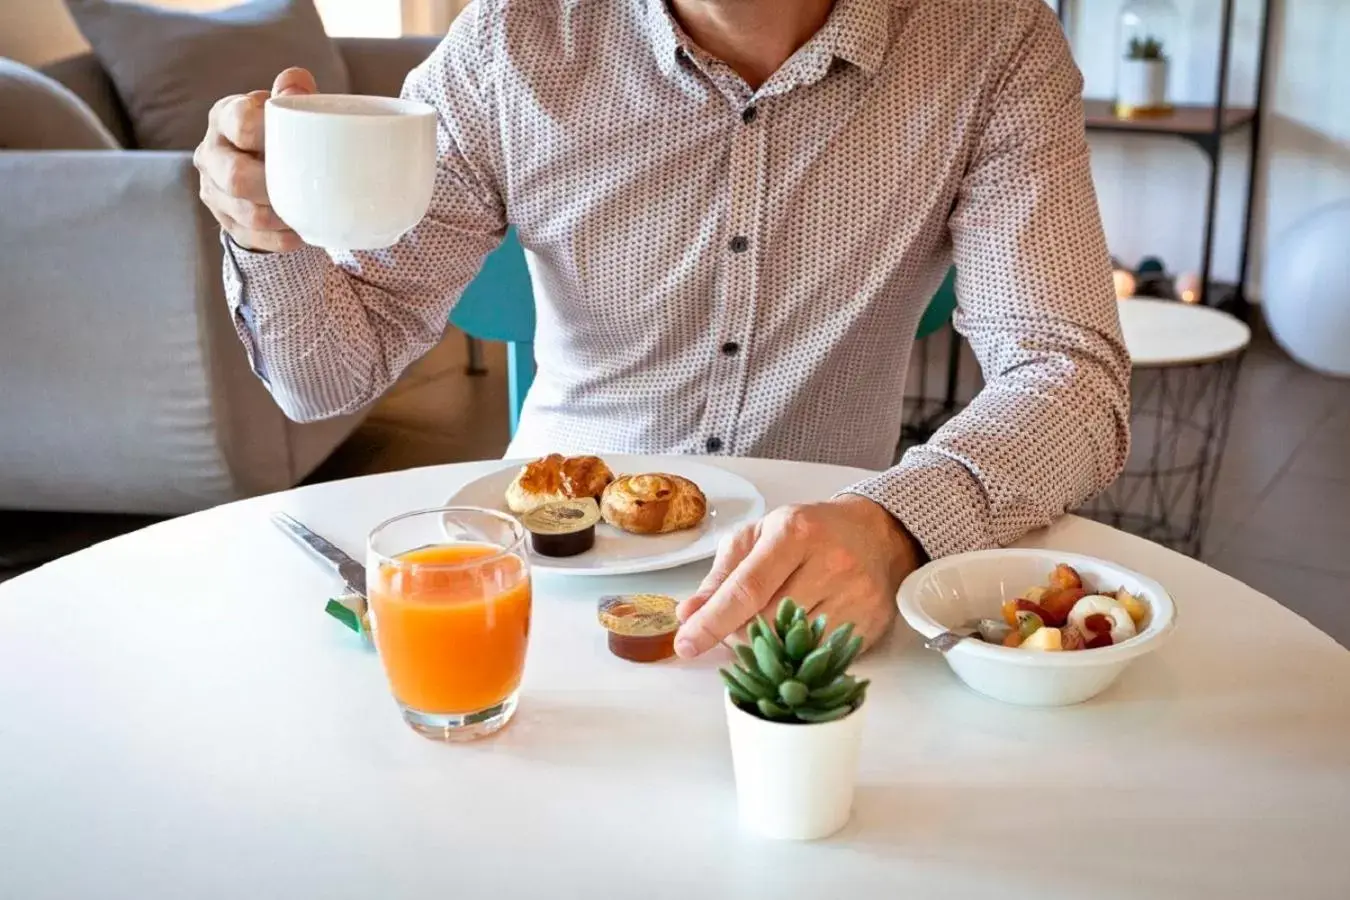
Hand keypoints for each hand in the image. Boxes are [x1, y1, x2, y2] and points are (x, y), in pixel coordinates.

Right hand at [194, 68, 316, 252]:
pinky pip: (251, 237)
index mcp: (225, 117)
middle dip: (271, 186)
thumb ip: (293, 93)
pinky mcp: (225, 221)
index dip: (264, 133)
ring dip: (278, 217)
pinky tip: (297, 232)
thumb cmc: (282, 133)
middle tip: (302, 188)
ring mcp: (214, 189)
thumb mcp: (286, 109)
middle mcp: (211, 153)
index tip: (291, 141)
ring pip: (244, 212)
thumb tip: (296, 84)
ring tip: (304, 213)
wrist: (268, 168)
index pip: (239, 122)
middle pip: (236, 176)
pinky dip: (278, 238)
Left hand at [673, 495, 923, 658]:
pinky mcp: (869, 624)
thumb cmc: (810, 532)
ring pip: (792, 646)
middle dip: (740, 632)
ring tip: (772, 623)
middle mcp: (829, 564)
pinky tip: (798, 633)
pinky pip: (819, 655)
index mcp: (794, 534)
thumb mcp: (759, 536)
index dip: (712, 621)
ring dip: (770, 645)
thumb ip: (721, 576)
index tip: (686, 644)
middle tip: (739, 622)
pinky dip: (799, 653)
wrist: (878, 534)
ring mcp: (854, 597)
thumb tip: (688, 615)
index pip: (747, 589)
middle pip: (767, 623)